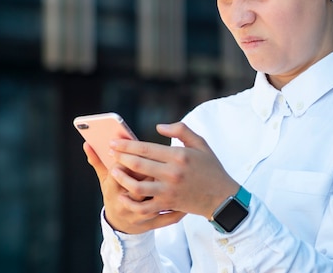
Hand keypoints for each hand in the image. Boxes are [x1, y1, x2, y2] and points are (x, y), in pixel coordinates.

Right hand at [83, 142, 185, 233]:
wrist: (122, 227)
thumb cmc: (114, 195)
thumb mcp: (105, 181)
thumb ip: (98, 162)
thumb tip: (87, 143)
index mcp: (114, 190)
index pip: (122, 173)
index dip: (132, 161)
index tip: (139, 149)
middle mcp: (128, 204)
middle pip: (140, 185)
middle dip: (151, 172)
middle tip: (161, 159)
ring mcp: (142, 216)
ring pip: (157, 199)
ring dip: (167, 188)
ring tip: (175, 174)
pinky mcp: (154, 224)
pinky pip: (170, 217)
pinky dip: (180, 209)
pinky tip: (189, 196)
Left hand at [109, 122, 239, 219]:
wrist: (222, 197)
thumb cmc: (211, 168)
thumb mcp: (201, 144)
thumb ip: (181, 130)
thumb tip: (158, 126)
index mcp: (179, 156)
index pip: (146, 148)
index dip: (127, 144)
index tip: (115, 141)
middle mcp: (172, 173)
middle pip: (138, 164)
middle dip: (120, 157)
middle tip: (110, 151)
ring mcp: (169, 191)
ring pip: (137, 186)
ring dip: (122, 178)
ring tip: (113, 171)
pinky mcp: (168, 205)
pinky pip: (144, 206)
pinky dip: (131, 202)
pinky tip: (123, 194)